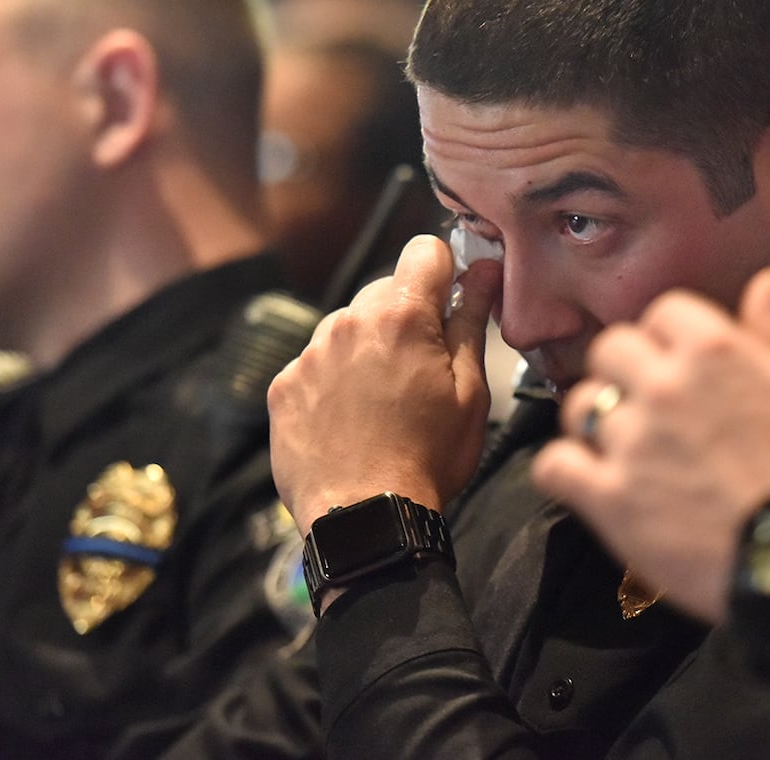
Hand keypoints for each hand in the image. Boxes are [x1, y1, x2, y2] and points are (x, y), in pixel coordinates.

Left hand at [269, 235, 501, 532]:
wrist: (364, 519)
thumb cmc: (430, 458)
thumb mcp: (471, 392)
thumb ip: (472, 321)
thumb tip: (485, 270)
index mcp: (402, 316)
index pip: (425, 250)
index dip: (445, 271)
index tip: (451, 304)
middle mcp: (349, 321)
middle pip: (385, 291)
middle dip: (406, 316)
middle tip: (421, 370)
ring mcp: (310, 353)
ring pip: (348, 326)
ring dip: (367, 346)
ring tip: (382, 401)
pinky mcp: (284, 385)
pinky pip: (316, 362)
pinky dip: (334, 379)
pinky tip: (349, 419)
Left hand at [532, 266, 769, 622]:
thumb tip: (767, 280)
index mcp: (712, 350)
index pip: (663, 312)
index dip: (669, 337)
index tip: (680, 362)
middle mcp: (663, 385)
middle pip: (609, 349)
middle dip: (625, 371)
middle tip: (646, 404)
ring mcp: (632, 441)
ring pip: (580, 406)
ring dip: (595, 420)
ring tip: (620, 446)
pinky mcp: (610, 497)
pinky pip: (555, 466)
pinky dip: (565, 472)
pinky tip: (587, 480)